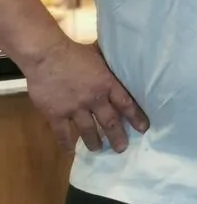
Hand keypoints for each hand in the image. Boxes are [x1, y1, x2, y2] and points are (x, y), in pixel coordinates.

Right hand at [22, 37, 148, 153]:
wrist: (46, 56)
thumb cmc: (74, 52)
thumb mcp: (99, 55)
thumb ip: (110, 65)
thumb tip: (124, 62)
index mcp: (107, 84)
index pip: (126, 104)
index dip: (135, 118)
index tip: (143, 129)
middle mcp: (94, 99)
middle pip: (109, 122)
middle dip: (117, 137)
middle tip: (122, 148)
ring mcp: (74, 108)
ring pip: (88, 130)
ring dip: (94, 142)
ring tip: (98, 149)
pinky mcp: (55, 114)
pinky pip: (63, 133)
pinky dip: (67, 143)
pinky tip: (71, 150)